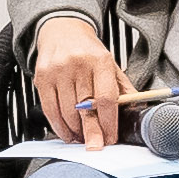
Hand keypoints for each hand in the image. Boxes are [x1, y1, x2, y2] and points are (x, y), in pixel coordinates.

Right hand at [31, 15, 130, 144]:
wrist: (62, 30)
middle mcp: (78, 64)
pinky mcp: (42, 77)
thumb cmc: (88, 51)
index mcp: (100, 61)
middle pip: (85, 108)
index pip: (106, 98)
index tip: (110, 138)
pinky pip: (50, 110)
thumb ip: (123, 88)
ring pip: (67, 112)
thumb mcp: (110, 64)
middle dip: (92, 133)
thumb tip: (136, 111)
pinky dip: (59, 126)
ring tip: (82, 138)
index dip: (108, 123)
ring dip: (75, 131)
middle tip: (96, 147)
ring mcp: (58, 71)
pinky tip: (67, 133)